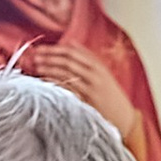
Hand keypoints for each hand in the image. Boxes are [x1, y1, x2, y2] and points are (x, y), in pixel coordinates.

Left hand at [24, 42, 141, 148]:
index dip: (54, 49)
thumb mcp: (103, 73)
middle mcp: (96, 74)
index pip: (73, 51)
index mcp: (98, 65)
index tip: (41, 48)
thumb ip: (87, 57)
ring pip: (67, 73)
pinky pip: (68, 89)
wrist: (125, 117)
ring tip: (37, 67)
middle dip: (49, 56)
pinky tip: (46, 82)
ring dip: (50, 68)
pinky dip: (56, 83)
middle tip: (35, 56)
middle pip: (68, 60)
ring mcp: (92, 87)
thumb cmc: (111, 95)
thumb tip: (70, 42)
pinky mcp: (88, 100)